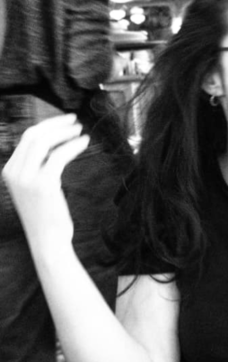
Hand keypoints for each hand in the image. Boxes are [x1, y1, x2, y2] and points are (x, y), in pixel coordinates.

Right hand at [2, 114, 89, 256]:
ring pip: (44, 142)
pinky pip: (59, 155)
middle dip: (55, 124)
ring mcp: (26, 179)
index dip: (47, 126)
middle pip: (33, 135)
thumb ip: (38, 167)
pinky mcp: (43, 184)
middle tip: (74, 120)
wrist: (48, 240)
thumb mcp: (35, 188)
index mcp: (10, 171)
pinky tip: (84, 143)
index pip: (26, 138)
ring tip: (80, 131)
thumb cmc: (47, 215)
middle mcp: (13, 173)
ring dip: (64, 132)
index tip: (64, 121)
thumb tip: (55, 143)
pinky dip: (73, 145)